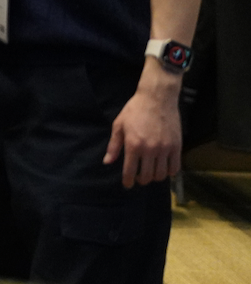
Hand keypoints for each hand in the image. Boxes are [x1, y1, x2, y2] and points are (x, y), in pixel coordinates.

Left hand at [104, 70, 183, 187]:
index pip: (130, 171)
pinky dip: (169, 172)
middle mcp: (149, 150)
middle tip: (139, 178)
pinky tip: (164, 168)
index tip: (127, 185)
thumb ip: (114, 145)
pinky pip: (175, 168)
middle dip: (141, 180)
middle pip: (147, 176)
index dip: (128, 181)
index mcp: (133, 145)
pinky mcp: (177, 147)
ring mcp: (164, 149)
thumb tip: (107, 162)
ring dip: (155, 177)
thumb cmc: (134, 110)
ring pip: (161, 174)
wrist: (157, 99)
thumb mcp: (119, 125)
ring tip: (151, 172)